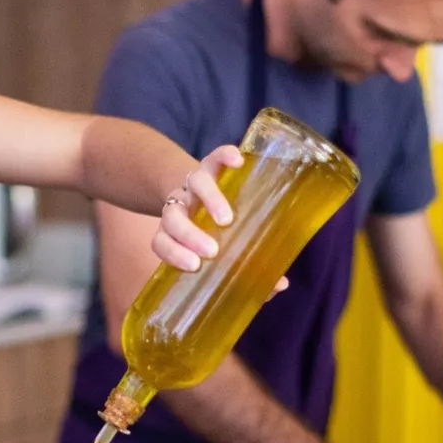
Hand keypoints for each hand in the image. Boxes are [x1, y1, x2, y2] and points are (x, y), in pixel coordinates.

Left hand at [151, 146, 289, 294]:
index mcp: (175, 230)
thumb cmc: (218, 231)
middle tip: (211, 251)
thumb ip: (244, 269)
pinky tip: (239, 162)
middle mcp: (181, 205)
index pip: (161, 242)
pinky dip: (224, 156)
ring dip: (209, 201)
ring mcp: (195, 183)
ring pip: (194, 186)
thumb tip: (280, 286)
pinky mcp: (212, 163)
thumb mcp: (225, 249)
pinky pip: (215, 157)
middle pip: (173, 217)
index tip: (194, 266)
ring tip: (227, 219)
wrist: (206, 190)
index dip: (172, 253)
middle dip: (188, 235)